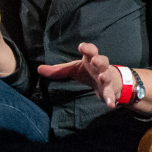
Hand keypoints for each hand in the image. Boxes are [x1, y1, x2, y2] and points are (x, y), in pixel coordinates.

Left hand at [37, 43, 151, 110]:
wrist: (112, 81)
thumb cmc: (90, 72)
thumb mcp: (75, 70)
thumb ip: (59, 70)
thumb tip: (39, 69)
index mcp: (91, 59)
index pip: (91, 50)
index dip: (87, 48)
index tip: (81, 47)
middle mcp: (100, 67)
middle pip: (102, 60)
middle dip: (99, 60)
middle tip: (94, 60)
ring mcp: (107, 78)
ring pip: (107, 75)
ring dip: (105, 76)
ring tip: (102, 77)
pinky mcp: (110, 90)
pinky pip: (110, 94)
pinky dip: (110, 98)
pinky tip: (110, 104)